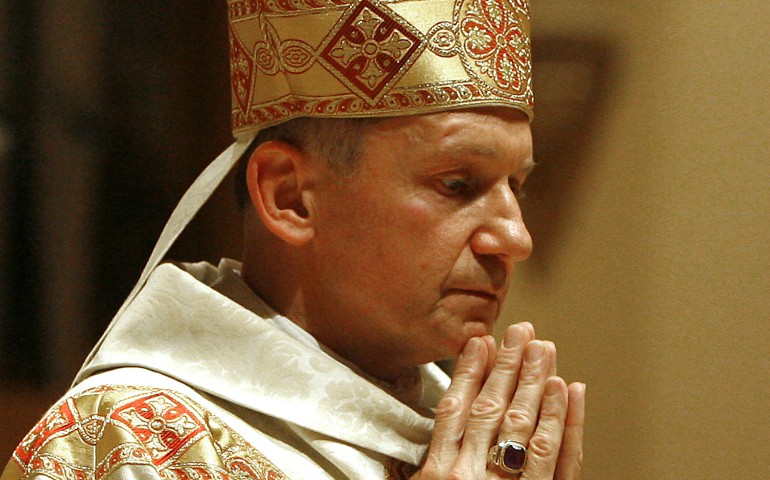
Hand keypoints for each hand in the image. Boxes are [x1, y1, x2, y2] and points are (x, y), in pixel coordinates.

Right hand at [413, 323, 584, 478]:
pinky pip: (559, 461)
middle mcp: (472, 475)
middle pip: (492, 410)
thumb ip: (428, 465)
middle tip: (521, 332)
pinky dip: (566, 422)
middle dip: (508, 366)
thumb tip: (438, 423)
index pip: (454, 410)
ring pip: (525, 427)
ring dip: (536, 383)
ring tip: (544, 349)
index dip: (469, 372)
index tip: (481, 342)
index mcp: (439, 473)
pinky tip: (569, 390)